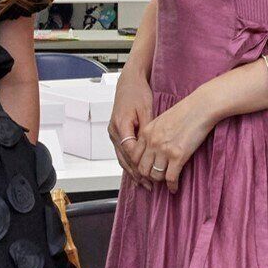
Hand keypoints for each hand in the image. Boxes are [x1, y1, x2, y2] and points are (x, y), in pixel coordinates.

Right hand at [109, 63, 152, 179]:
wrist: (128, 82)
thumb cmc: (138, 93)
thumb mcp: (147, 109)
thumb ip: (149, 129)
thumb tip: (154, 147)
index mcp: (121, 125)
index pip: (130, 151)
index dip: (141, 164)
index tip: (153, 173)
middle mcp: (114, 131)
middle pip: (124, 158)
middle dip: (137, 173)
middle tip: (149, 185)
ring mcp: (113, 133)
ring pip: (121, 158)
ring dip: (132, 172)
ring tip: (143, 184)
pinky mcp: (116, 133)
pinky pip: (121, 153)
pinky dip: (128, 164)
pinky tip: (135, 173)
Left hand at [132, 89, 216, 192]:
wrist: (201, 107)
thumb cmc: (185, 111)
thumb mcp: (161, 120)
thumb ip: (153, 134)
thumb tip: (152, 148)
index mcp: (146, 133)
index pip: (134, 157)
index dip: (139, 166)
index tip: (145, 170)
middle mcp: (152, 142)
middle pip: (142, 169)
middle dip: (147, 176)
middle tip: (154, 179)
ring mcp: (164, 150)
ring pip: (155, 175)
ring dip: (160, 181)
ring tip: (166, 181)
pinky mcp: (178, 156)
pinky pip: (171, 178)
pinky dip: (172, 186)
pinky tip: (174, 187)